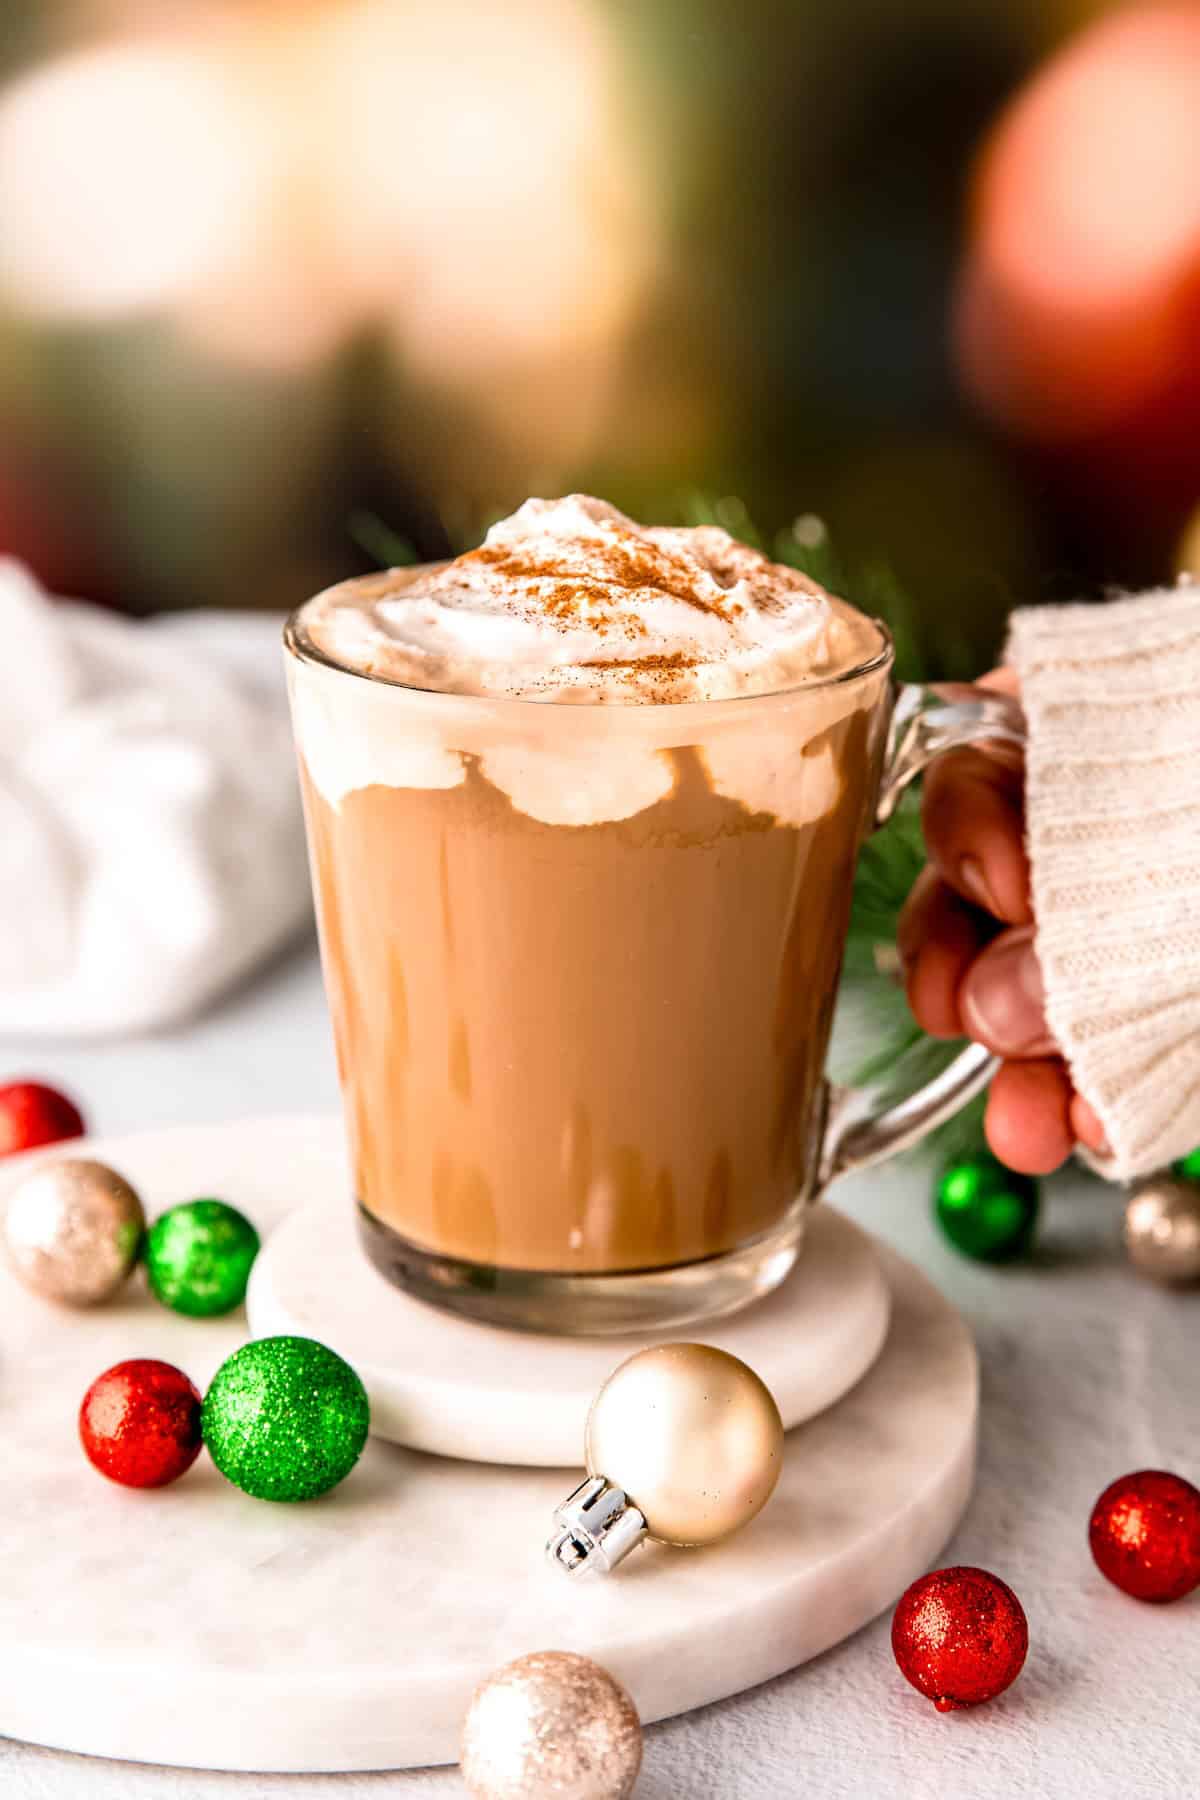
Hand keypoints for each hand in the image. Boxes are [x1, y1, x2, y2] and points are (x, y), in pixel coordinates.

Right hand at [896, 669, 1108, 1174]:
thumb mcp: (1183, 854)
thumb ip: (1104, 915)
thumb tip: (993, 1004)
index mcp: (1098, 733)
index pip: (987, 751)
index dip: (974, 824)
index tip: (1005, 890)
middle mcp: (1090, 821)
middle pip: (984, 886)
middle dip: (978, 976)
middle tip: (980, 1026)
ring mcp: (1111, 916)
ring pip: (1028, 983)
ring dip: (1022, 1063)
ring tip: (1033, 1130)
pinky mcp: (1151, 999)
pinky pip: (1090, 1046)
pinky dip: (1083, 1093)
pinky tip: (1087, 1130)